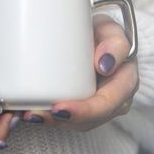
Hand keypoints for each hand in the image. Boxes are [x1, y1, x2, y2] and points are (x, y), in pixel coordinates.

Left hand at [21, 14, 138, 129]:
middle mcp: (115, 100)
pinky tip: (28, 113)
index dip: (84, 111)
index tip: (59, 108)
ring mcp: (98, 106)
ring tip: (28, 114)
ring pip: (77, 123)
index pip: (108, 103)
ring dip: (51, 122)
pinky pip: (68, 118)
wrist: (96, 36)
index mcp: (125, 81)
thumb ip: (114, 43)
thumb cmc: (102, 32)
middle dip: (61, 121)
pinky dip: (48, 117)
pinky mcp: (82, 105)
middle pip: (90, 120)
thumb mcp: (111, 29)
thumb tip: (104, 64)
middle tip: (36, 114)